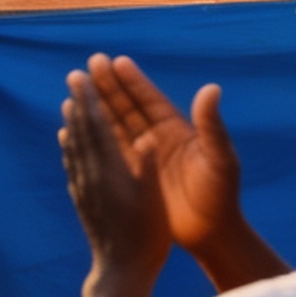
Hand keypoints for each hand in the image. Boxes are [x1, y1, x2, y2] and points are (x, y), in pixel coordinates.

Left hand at [58, 70, 170, 279]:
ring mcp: (83, 187)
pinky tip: (67, 141)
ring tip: (69, 102)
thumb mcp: (155, 201)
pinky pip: (72, 164)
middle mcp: (91, 175)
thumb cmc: (147, 236)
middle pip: (81, 130)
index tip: (84, 76)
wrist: (121, 270)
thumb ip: (148, 168)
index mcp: (110, 171)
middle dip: (78, 102)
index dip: (91, 99)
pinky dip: (69, 146)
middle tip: (73, 76)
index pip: (97, 126)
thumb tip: (147, 136)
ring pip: (74, 146)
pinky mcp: (82, 199)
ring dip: (72, 121)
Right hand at [85, 55, 242, 262]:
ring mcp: (142, 156)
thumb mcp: (221, 159)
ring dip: (96, 106)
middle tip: (91, 64)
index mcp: (177, 130)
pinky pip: (107, 151)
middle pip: (128, 107)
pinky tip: (74, 126)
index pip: (151, 101)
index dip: (134, 82)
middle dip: (110, 85)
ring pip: (114, 125)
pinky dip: (92, 136)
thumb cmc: (221, 195)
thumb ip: (212, 125)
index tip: (117, 62)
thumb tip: (212, 88)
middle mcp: (157, 138)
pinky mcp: (131, 175)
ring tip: (76, 88)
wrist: (210, 234)